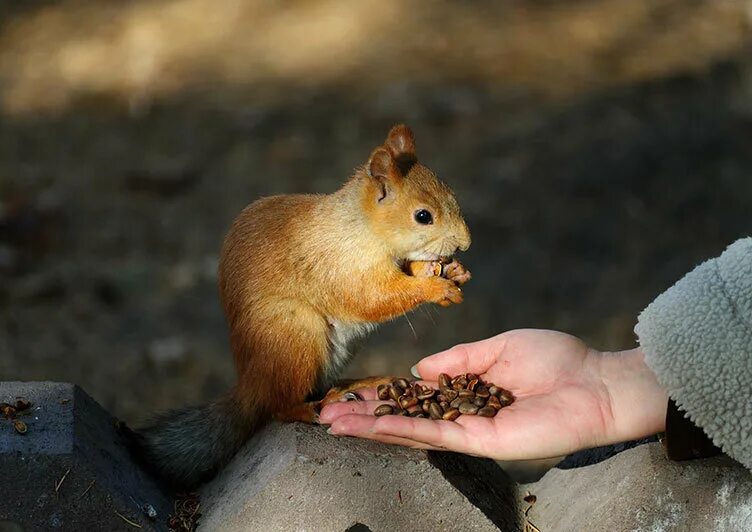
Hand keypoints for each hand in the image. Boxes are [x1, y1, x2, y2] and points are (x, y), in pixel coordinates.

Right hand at [320, 329, 667, 459]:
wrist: (594, 382)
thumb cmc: (555, 361)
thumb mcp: (496, 348)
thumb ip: (456, 360)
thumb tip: (418, 368)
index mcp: (466, 391)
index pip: (413, 396)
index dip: (382, 396)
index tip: (351, 394)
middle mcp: (462, 415)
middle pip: (404, 418)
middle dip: (364, 417)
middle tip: (327, 415)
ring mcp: (469, 431)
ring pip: (410, 431)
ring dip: (371, 428)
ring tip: (334, 423)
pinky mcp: (481, 442)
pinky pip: (434, 434)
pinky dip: (401, 430)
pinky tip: (372, 425)